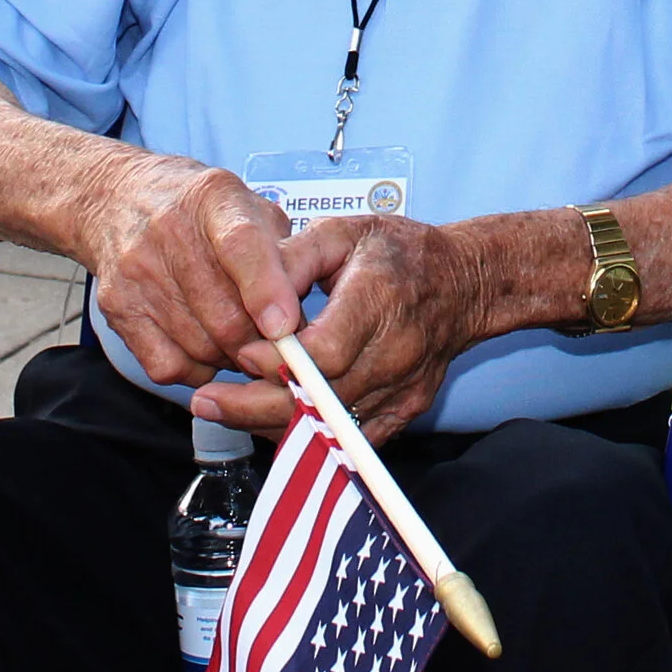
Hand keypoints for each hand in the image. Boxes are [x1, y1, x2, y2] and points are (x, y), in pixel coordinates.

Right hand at [82, 158, 329, 408]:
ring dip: (232, 358)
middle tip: (277, 344)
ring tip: (242, 340)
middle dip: (261, 342)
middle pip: (225, 314)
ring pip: (201, 347)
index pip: (242, 245)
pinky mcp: (117, 307)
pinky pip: (168, 365)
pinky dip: (196, 370)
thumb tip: (300, 317)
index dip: (266, 290)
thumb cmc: (198, 208)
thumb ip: (282, 250)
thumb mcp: (248, 204)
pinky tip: (206, 348)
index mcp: (214, 196)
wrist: (118, 198)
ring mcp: (137, 271)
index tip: (285, 326)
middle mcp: (169, 230)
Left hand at [191, 215, 489, 442]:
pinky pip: (348, 440)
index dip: (278, 363)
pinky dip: (306, 435)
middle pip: (322, 399)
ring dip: (273, 424)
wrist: (463, 284)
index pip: (326, 351)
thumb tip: (254, 297)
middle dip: (257, 405)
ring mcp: (404, 389)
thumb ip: (294, 257)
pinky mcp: (404, 411)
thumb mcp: (343, 231)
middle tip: (207, 402)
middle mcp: (397, 351)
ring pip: (331, 426)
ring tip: (225, 410)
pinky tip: (267, 422)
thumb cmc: (398, 252)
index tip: (240, 355)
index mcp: (382, 298)